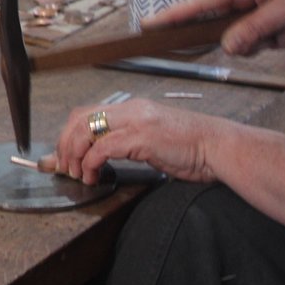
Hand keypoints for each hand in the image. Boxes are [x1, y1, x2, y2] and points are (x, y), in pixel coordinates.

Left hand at [41, 97, 234, 186]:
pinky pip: (103, 148)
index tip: (63, 155)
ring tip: (77, 174)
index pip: (86, 113)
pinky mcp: (142, 137)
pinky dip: (91, 163)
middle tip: (64, 167)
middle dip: (65, 144)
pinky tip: (93, 176)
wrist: (221, 147)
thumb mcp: (152, 141)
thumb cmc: (192, 149)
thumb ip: (124, 144)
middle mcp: (130, 109)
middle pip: (79, 119)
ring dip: (74, 155)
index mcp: (132, 108)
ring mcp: (136, 121)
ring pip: (86, 131)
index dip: (68, 134)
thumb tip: (97, 157)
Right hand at [140, 0, 284, 54]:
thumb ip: (255, 29)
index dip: (169, 17)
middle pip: (228, 31)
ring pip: (251, 36)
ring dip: (277, 36)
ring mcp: (254, 0)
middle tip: (281, 33)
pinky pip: (267, 32)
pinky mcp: (267, 6)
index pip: (194, 5)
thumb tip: (227, 47)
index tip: (146, 25)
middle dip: (257, 40)